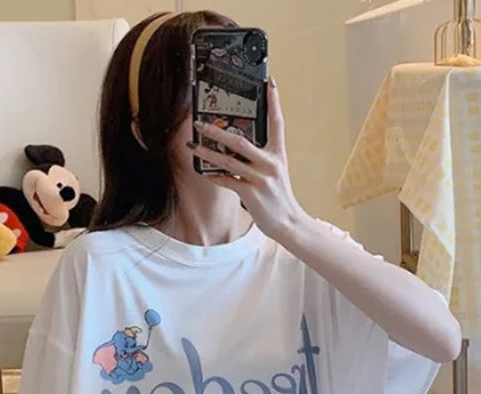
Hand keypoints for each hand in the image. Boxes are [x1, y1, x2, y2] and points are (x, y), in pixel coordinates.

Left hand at [190, 80, 306, 240]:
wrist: (288, 223)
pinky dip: (213, 176)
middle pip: (241, 141)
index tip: (269, 82)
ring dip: (207, 153)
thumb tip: (237, 146)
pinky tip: (202, 171)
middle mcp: (270, 164)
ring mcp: (260, 179)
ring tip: (192, 145)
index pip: (277, 123)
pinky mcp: (251, 194)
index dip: (274, 102)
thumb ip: (260, 158)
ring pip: (228, 161)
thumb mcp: (274, 173)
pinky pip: (227, 181)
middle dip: (217, 131)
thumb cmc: (278, 198)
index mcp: (278, 155)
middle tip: (201, 122)